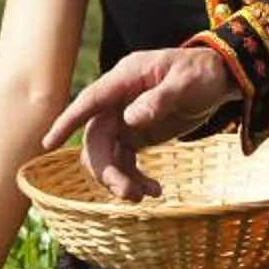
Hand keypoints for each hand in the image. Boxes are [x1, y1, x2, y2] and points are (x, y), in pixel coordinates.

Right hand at [40, 47, 237, 197]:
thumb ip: (159, 99)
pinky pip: (123, 162)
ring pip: (107, 155)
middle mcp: (119, 100)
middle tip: (129, 195)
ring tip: (147, 195)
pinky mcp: (136, 135)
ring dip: (119, 179)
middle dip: (107, 170)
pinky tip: (155, 190)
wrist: (220, 79)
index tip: (48, 142)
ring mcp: (125, 119)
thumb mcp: (187, 83)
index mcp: (126, 78)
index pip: (90, 100)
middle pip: (97, 139)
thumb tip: (131, 119)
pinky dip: (134, 179)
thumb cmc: (203, 73)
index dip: (68, 120)